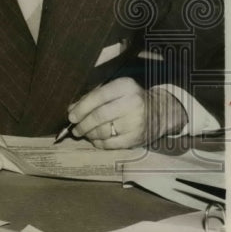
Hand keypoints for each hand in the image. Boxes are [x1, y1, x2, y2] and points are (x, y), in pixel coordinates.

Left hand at [67, 77, 188, 148]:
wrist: (159, 112)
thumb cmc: (129, 99)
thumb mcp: (115, 91)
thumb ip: (93, 97)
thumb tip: (72, 110)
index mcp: (125, 86)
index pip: (98, 97)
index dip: (81, 108)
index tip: (71, 116)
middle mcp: (133, 103)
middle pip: (99, 116)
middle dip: (83, 124)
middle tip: (75, 129)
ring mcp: (137, 122)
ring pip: (104, 131)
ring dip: (90, 134)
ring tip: (85, 133)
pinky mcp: (138, 138)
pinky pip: (112, 144)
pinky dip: (100, 143)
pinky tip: (96, 140)